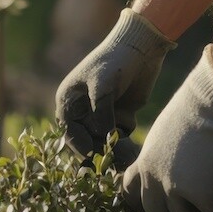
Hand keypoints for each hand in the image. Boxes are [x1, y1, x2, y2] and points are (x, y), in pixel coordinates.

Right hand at [55, 9, 174, 169]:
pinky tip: (134, 146)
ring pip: (104, 142)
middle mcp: (82, 111)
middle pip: (87, 142)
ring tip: (127, 161)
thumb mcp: (103, 84)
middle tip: (114, 165)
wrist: (143, 46)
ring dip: (114, 151)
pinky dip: (126, 143)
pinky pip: (120, 137)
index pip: (71, 132)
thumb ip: (101, 111)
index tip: (94, 156)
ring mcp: (101, 114)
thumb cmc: (117, 59)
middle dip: (100, 153)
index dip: (82, 147)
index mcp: (69, 101)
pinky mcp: (120, 116)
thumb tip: (103, 136)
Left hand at [122, 46, 212, 211]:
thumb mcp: (171, 133)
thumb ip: (169, 158)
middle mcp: (154, 177)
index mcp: (144, 160)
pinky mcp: (202, 194)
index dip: (142, 206)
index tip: (160, 211)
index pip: (129, 194)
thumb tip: (186, 180)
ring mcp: (175, 187)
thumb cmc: (201, 106)